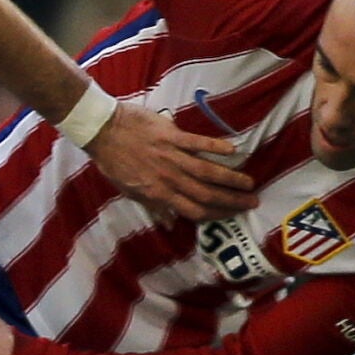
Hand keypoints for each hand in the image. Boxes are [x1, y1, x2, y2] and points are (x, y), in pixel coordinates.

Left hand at [84, 103, 257, 221]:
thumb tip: (170, 224)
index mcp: (158, 193)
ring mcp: (171, 156)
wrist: (102, 130)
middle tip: (252, 201)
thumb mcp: (129, 190)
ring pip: (207, 171)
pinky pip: (197, 142)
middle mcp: (168, 178)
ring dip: (230, 178)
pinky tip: (233, 150)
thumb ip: (153, 206)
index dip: (216, 215)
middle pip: (206, 193)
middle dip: (231, 200)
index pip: (193, 210)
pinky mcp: (171, 135)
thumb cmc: (113, 161)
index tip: (233, 215)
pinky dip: (216, 146)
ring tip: (249, 182)